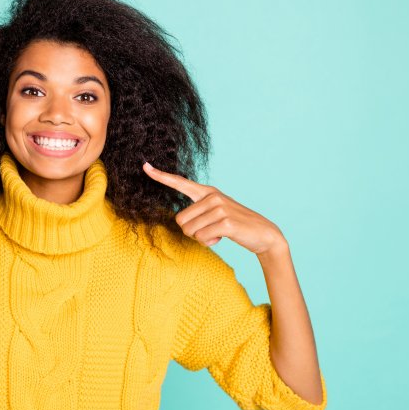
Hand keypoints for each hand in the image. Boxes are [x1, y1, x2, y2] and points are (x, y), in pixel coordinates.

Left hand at [142, 161, 284, 254]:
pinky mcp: (226, 221)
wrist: (263, 234)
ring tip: (218, 234)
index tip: (145, 166)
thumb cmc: (235, 225)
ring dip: (201, 239)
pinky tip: (222, 238)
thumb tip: (181, 222)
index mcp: (207, 192)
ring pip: (190, 231)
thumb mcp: (216, 214)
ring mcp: (219, 207)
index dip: (161, 176)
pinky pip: (202, 237)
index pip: (180, 183)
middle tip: (209, 231)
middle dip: (191, 232)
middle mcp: (212, 196)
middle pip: (180, 220)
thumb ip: (199, 212)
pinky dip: (210, 243)